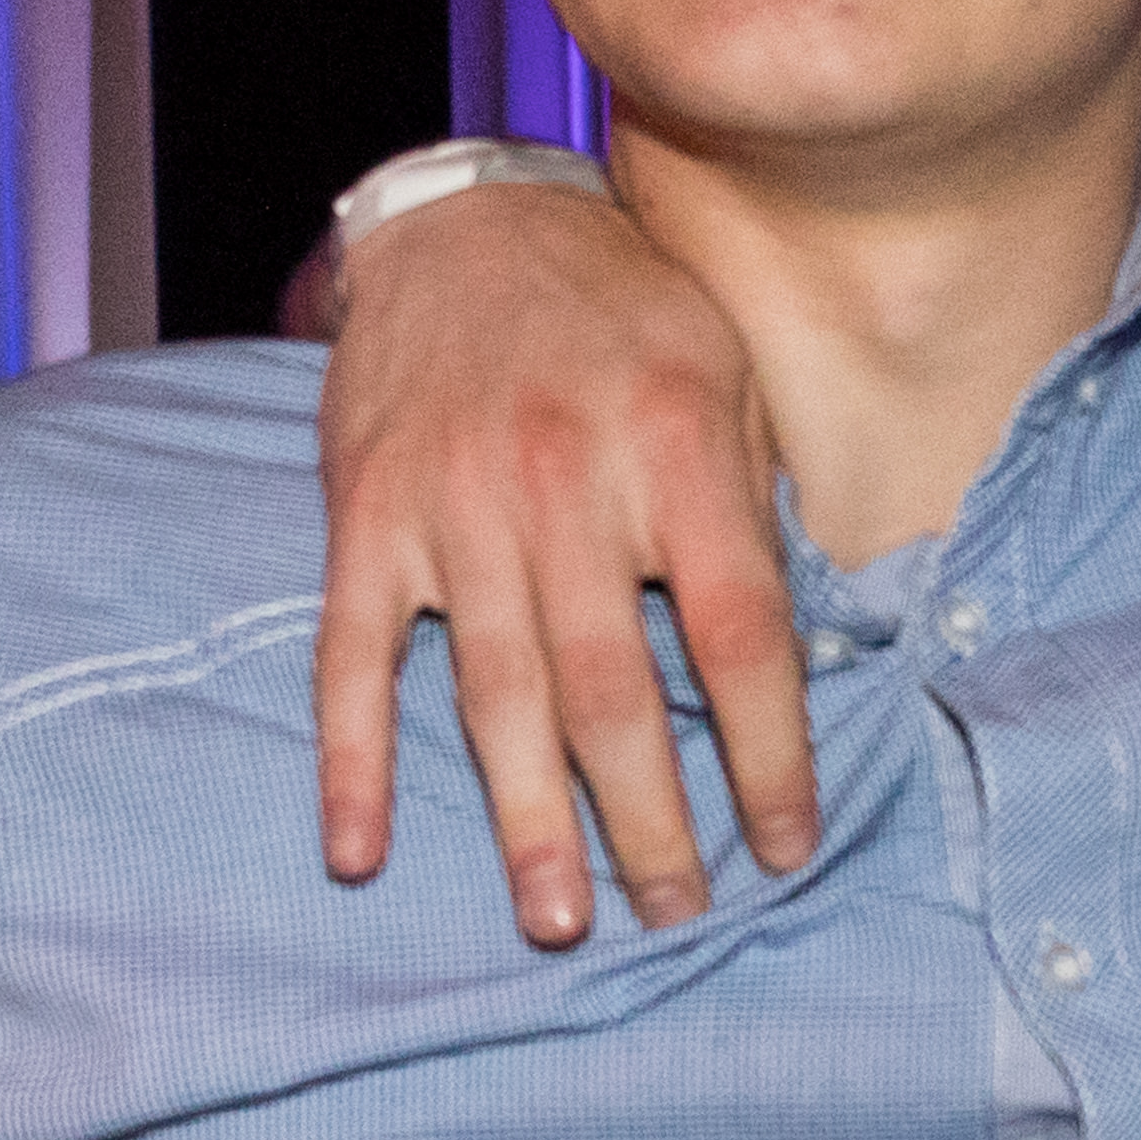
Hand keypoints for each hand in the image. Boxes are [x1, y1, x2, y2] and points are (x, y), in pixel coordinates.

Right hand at [312, 187, 817, 944]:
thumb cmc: (622, 310)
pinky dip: (352, 759)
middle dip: (650, 821)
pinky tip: (359, 848)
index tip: (786, 843)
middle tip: (677, 914)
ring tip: (556, 920)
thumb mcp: (727, 373)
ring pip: (496, 695)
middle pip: (615, 691)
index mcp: (676, 449)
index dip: (768, 752)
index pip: (741, 634)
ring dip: (527, 820)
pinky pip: (353, 657)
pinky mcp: (366, 516)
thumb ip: (750, 509)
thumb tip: (789, 658)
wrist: (467, 219)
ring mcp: (454, 505)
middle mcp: (566, 483)